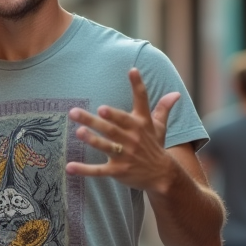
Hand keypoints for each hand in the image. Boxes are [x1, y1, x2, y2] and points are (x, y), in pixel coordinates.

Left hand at [66, 68, 180, 194]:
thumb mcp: (159, 127)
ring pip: (106, 146)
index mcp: (140, 124)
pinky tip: (69, 167)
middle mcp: (132, 138)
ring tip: (78, 132)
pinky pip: (99, 171)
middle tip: (77, 111)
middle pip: (112, 127)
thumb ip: (163, 108)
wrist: (162, 175)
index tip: (132, 70)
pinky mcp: (118, 171)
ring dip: (92, 140)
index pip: (141, 101)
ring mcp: (125, 155)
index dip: (137, 85)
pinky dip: (84, 170)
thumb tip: (176, 93)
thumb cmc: (154, 147)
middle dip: (96, 119)